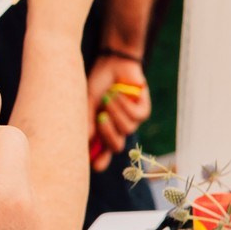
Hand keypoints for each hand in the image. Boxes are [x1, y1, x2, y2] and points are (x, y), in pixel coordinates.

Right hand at [84, 55, 149, 169]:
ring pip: (127, 129)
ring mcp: (132, 121)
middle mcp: (117, 129)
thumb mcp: (87, 101)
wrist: (113, 64)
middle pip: (117, 146)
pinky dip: (124, 104)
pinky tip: (118, 93)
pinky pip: (136, 116)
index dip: (99, 161)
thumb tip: (87, 140)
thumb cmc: (98, 84)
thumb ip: (86, 120)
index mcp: (101, 130)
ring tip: (108, 97)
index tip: (93, 165)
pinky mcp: (144, 111)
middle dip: (107, 134)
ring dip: (116, 112)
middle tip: (100, 117)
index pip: (102, 153)